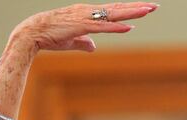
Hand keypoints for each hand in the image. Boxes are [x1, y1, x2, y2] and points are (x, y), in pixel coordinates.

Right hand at [9, 2, 157, 53]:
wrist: (31, 34)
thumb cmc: (49, 36)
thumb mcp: (71, 41)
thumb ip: (84, 43)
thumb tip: (94, 47)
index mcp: (87, 14)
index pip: (113, 10)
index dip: (130, 9)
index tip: (145, 8)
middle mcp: (88, 12)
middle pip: (118, 8)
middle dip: (137, 7)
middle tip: (155, 6)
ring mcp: (85, 18)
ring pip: (113, 15)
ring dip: (131, 13)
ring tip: (148, 11)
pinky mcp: (80, 26)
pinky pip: (102, 27)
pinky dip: (116, 28)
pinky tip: (129, 28)